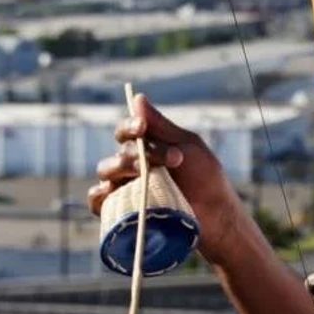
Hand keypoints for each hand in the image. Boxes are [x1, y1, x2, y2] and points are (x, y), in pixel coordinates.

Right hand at [87, 95, 243, 260]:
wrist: (216, 215)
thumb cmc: (205, 178)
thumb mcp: (187, 146)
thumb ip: (161, 126)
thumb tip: (137, 98)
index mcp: (146, 147)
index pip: (126, 131)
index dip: (129, 125)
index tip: (141, 127)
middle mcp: (131, 166)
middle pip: (119, 153)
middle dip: (137, 153)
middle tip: (167, 160)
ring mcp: (125, 188)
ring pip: (106, 173)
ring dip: (122, 170)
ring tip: (146, 176)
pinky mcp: (122, 213)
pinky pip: (97, 202)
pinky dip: (99, 196)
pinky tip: (114, 192)